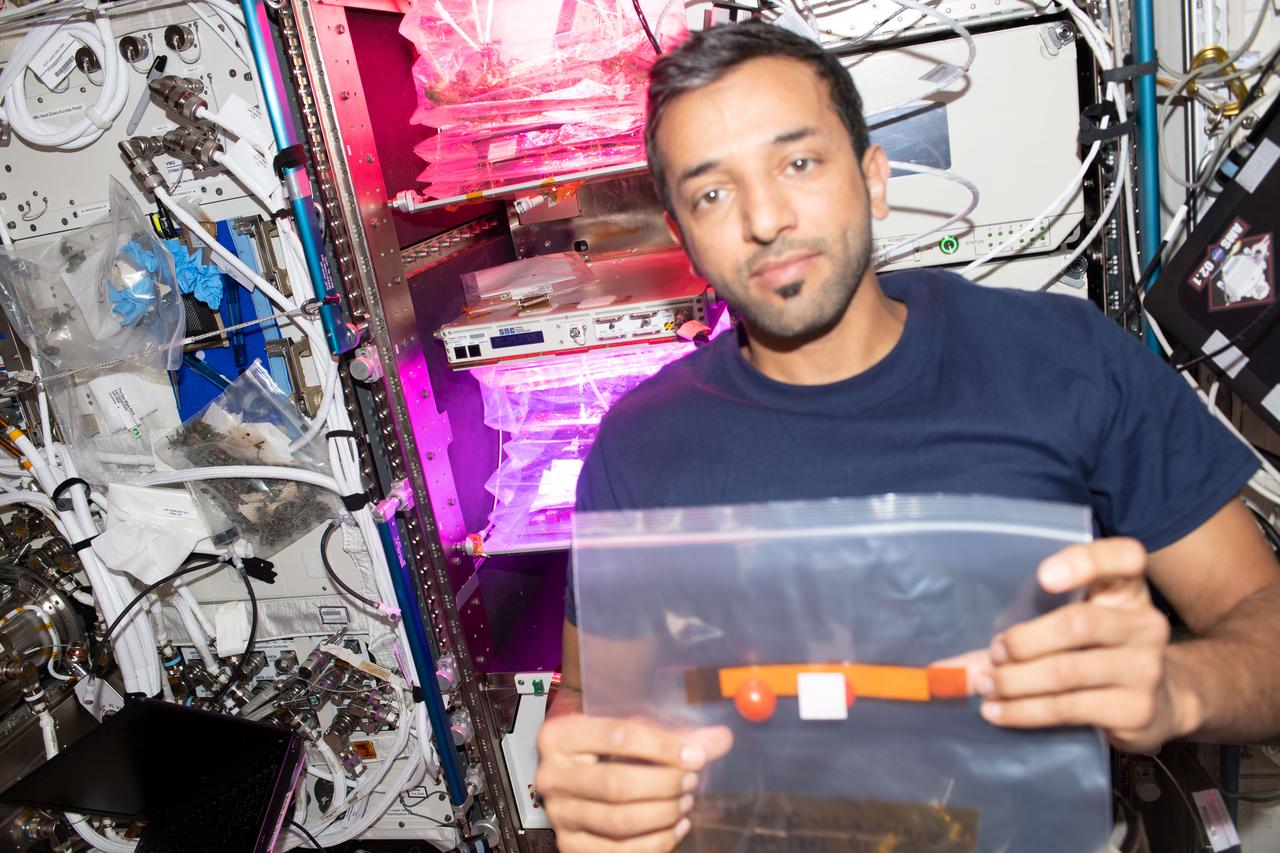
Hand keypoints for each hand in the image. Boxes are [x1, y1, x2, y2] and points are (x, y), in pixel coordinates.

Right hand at [535, 713, 732, 851]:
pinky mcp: (571, 845)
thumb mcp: (633, 732)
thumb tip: (721, 738)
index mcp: (561, 735)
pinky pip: (619, 852)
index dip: (662, 746)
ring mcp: (560, 814)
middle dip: (664, 784)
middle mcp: (552, 775)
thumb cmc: (607, 749)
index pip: (617, 735)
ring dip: (664, 813)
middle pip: (616, 784)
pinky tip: (678, 826)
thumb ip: (676, 734)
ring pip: (619, 821)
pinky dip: (657, 842)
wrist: (577, 778)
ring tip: (686, 800)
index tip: (694, 754)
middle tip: (691, 780)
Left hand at [975, 538, 1190, 752]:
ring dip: (1015, 681)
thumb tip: (944, 665)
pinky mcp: (1137, 709)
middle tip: (994, 653)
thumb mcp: (1073, 627)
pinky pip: (1070, 708)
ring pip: (1067, 671)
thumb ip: (1018, 631)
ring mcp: (1146, 667)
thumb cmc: (1100, 651)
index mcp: (1126, 589)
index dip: (1085, 562)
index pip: (1124, 558)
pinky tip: (998, 712)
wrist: (1162, 702)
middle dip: (1024, 640)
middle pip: (1078, 624)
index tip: (1043, 577)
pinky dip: (1025, 711)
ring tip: (985, 685)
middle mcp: (1144, 623)